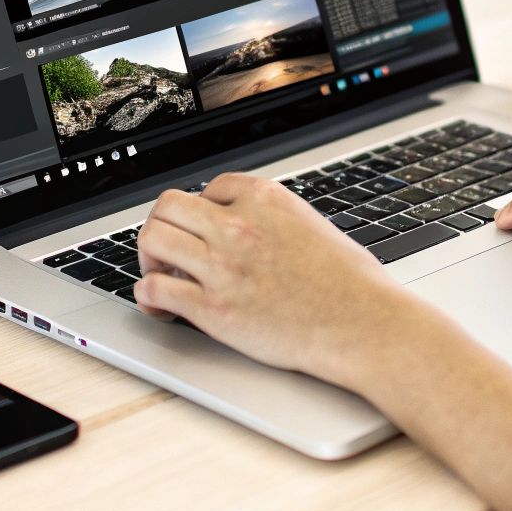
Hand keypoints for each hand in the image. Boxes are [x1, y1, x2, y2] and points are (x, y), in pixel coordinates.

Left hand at [134, 173, 419, 380]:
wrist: (364, 323)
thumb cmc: (351, 283)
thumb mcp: (311, 225)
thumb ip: (273, 219)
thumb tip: (250, 226)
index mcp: (265, 198)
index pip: (209, 187)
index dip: (202, 210)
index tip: (205, 231)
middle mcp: (238, 224)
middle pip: (167, 206)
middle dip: (163, 226)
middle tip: (169, 250)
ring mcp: (223, 265)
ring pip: (151, 239)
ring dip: (148, 257)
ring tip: (160, 275)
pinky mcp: (214, 308)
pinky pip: (154, 290)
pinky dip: (147, 297)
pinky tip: (159, 306)